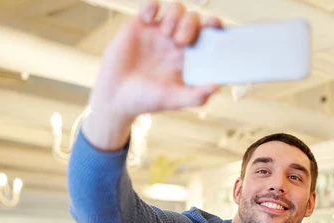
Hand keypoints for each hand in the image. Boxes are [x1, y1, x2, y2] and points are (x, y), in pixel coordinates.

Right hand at [83, 0, 221, 150]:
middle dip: (191, 24)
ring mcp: (158, 33)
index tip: (214, 25)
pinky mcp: (139, 26)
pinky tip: (149, 18)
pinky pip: (150, 6)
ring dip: (175, 16)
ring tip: (166, 34)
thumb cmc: (146, 101)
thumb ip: (197, 96)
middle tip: (181, 42)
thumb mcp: (174, 100)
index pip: (208, 36)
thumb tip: (217, 87)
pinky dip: (152, 6)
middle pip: (194, 18)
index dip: (214, 27)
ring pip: (176, 9)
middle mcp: (176, 43)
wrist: (116, 97)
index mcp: (188, 58)